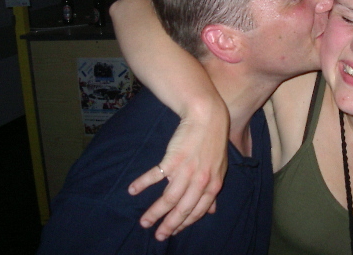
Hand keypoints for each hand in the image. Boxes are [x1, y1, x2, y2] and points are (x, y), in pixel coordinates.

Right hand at [129, 102, 229, 240]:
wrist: (206, 116)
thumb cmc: (212, 141)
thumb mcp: (219, 167)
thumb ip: (212, 189)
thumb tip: (212, 210)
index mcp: (213, 185)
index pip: (197, 211)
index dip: (184, 223)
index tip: (173, 231)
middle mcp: (200, 182)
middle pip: (182, 210)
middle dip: (168, 226)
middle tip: (157, 236)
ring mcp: (186, 171)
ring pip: (168, 200)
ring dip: (154, 213)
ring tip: (144, 222)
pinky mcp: (173, 159)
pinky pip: (155, 176)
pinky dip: (142, 184)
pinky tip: (132, 190)